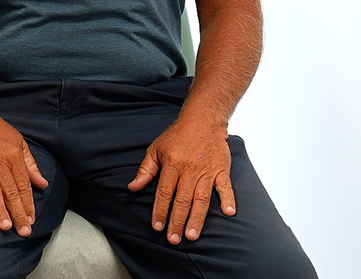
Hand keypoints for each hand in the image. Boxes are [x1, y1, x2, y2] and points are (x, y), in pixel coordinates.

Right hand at [0, 108, 47, 235]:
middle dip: (18, 213)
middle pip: (11, 192)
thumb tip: (42, 183)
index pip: (24, 186)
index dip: (28, 204)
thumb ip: (30, 165)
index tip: (31, 220)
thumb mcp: (18, 142)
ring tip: (5, 225)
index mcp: (13, 158)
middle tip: (23, 231)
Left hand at [127, 119, 235, 244]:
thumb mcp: (156, 149)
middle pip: (183, 200)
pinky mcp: (222, 170)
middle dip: (177, 221)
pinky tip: (228, 213)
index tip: (157, 227)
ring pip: (202, 198)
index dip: (160, 211)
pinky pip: (225, 186)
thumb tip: (132, 187)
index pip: (164, 192)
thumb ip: (145, 170)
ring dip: (197, 218)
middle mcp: (190, 169)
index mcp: (172, 164)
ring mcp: (207, 171)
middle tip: (173, 239)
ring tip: (192, 235)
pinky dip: (228, 199)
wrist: (202, 120)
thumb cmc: (177, 136)